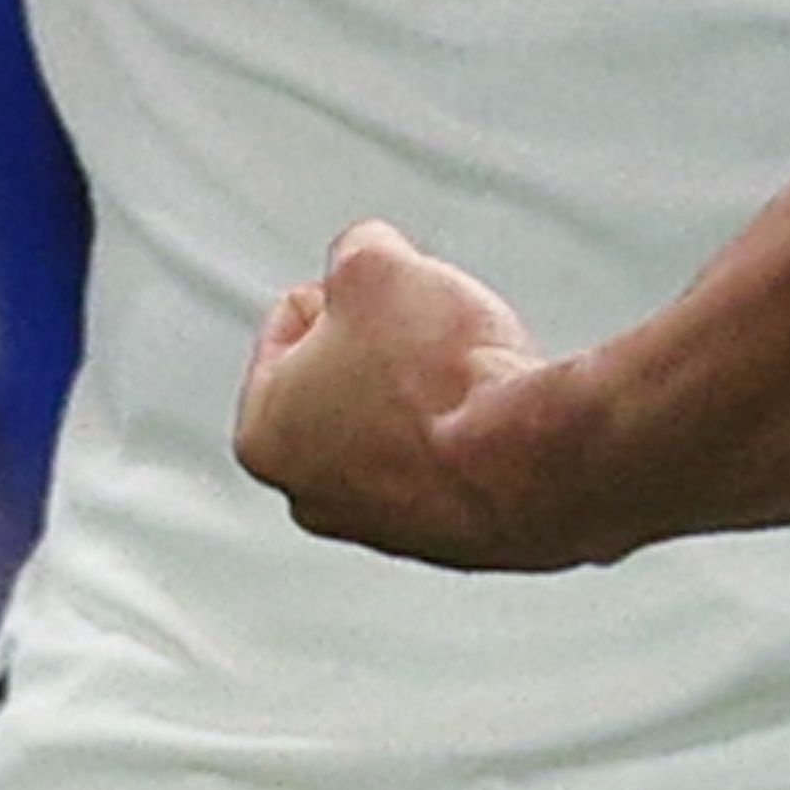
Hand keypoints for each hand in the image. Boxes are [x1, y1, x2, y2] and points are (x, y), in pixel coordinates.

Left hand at [233, 220, 556, 567]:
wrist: (527, 459)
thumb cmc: (436, 376)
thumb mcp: (374, 265)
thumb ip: (354, 250)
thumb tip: (369, 257)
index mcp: (262, 434)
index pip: (289, 321)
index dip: (343, 286)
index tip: (384, 293)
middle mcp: (311, 494)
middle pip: (342, 378)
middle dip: (380, 344)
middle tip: (424, 325)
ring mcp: (382, 526)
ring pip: (397, 421)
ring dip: (427, 387)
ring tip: (466, 369)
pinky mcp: (450, 539)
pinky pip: (450, 459)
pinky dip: (468, 430)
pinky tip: (494, 409)